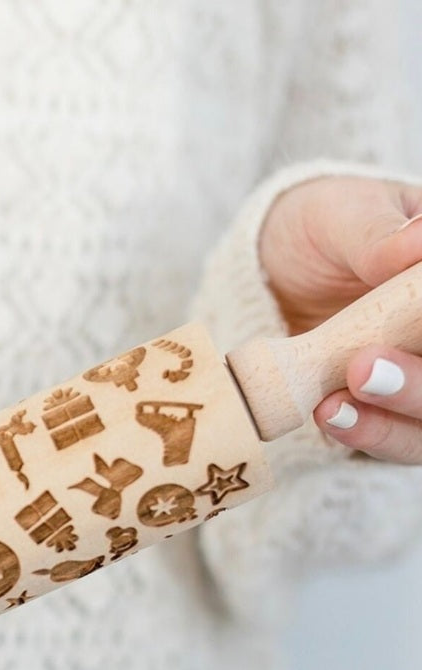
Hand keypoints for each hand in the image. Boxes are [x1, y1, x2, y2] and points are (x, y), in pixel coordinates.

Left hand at [260, 175, 421, 462]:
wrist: (277, 271)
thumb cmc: (330, 230)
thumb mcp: (349, 216)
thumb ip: (379, 236)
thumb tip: (417, 240)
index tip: (415, 321)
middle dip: (418, 386)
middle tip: (364, 366)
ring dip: (393, 421)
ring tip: (334, 406)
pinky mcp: (390, 417)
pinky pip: (394, 440)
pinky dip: (368, 434)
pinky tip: (330, 416)